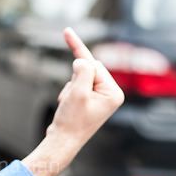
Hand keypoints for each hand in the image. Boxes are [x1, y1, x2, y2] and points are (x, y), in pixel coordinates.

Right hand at [22, 28, 123, 175]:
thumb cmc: (71, 121)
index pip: (94, 65)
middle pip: (88, 70)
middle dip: (74, 78)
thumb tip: (81, 60)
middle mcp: (110, 95)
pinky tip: (66, 108)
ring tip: (67, 106)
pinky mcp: (89, 102)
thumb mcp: (77, 93)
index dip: (79, 55)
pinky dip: (67, 94)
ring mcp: (100, 99)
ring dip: (69, 88)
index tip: (67, 32)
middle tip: (69, 98)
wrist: (62, 143)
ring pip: (79, 78)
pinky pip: (76, 87)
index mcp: (113, 92)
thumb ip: (82, 71)